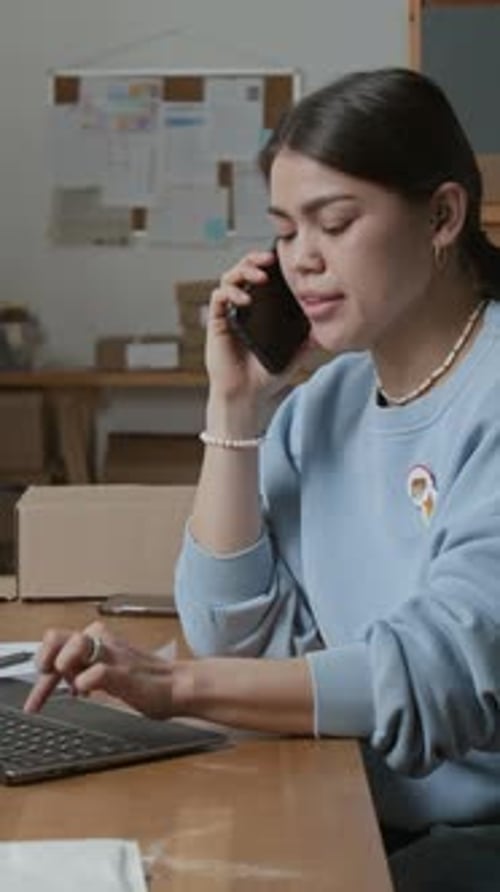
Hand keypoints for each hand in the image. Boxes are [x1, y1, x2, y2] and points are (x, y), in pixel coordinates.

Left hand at [23, 621, 176, 719]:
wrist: (179, 686)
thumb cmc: (148, 681)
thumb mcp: (109, 671)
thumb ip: (87, 669)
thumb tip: (64, 679)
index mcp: (99, 641)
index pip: (58, 644)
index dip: (41, 669)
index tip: (36, 700)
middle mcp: (103, 643)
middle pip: (57, 636)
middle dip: (44, 659)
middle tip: (47, 679)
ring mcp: (114, 656)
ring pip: (75, 644)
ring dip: (64, 665)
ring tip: (71, 685)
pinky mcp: (125, 673)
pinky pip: (96, 672)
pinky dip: (85, 681)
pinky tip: (86, 693)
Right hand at [206, 249, 303, 403]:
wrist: (247, 395)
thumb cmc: (266, 376)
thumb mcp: (294, 354)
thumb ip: (307, 340)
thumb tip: (325, 328)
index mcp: (260, 310)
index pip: (262, 277)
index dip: (269, 264)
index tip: (284, 259)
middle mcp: (243, 307)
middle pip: (244, 270)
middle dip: (255, 259)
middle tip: (270, 259)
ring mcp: (229, 313)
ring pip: (229, 278)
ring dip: (243, 270)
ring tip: (260, 276)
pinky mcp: (217, 322)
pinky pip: (218, 297)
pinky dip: (231, 292)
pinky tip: (245, 300)